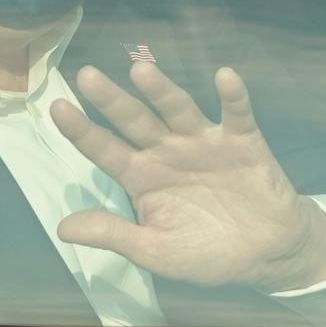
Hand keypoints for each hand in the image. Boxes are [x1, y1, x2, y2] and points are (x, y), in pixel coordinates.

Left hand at [50, 62, 325, 292]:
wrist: (268, 254)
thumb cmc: (207, 252)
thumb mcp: (156, 251)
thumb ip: (114, 234)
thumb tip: (62, 229)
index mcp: (142, 176)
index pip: (105, 149)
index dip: (82, 131)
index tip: (57, 109)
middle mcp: (167, 151)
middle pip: (134, 120)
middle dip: (112, 100)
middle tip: (87, 76)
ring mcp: (204, 142)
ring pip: (178, 109)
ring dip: (161, 90)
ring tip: (140, 71)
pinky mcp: (242, 141)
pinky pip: (236, 114)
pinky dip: (232, 96)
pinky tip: (225, 76)